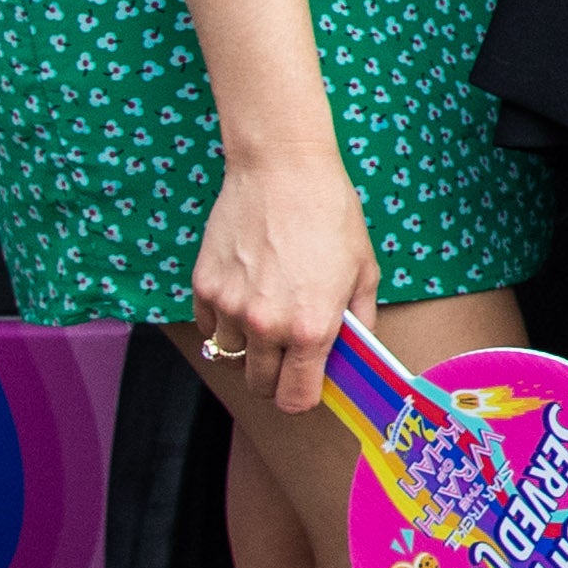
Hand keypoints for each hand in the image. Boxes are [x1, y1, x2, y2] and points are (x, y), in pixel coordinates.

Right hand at [187, 155, 377, 413]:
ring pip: (230, 357)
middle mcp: (265, 325)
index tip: (306, 383)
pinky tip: (246, 293)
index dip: (302, 396)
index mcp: (310, 328)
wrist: (283, 169)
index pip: (295, 399)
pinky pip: (209, 327)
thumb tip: (351, 356)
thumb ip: (359, 323)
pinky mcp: (204, 287)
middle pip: (259, 385)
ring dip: (247, 348)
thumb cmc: (331, 215)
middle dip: (275, 377)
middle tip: (289, 352)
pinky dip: (224, 322)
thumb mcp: (364, 271)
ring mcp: (229, 307)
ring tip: (267, 315)